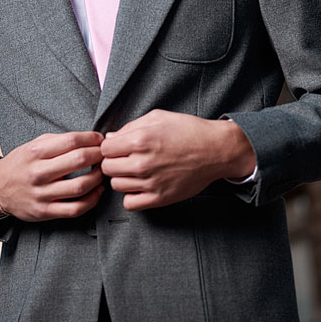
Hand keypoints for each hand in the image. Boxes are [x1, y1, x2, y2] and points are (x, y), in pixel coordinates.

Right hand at [0, 131, 104, 220]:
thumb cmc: (21, 163)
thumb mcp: (33, 145)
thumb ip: (58, 141)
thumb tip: (89, 138)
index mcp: (35, 152)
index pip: (71, 141)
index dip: (91, 139)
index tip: (99, 139)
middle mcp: (38, 172)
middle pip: (78, 160)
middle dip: (98, 155)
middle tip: (105, 154)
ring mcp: (41, 194)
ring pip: (80, 186)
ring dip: (98, 178)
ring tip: (103, 172)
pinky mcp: (45, 212)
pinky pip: (75, 209)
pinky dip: (92, 200)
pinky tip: (97, 191)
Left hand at [100, 110, 256, 210]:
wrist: (216, 150)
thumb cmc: (189, 130)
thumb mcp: (158, 118)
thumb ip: (130, 127)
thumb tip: (110, 138)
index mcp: (140, 140)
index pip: (104, 149)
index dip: (109, 147)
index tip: (118, 148)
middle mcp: (142, 163)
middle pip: (107, 168)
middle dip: (113, 162)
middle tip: (125, 159)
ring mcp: (151, 182)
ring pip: (116, 185)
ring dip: (122, 178)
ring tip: (135, 171)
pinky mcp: (160, 198)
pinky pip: (130, 203)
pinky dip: (131, 196)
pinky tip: (140, 186)